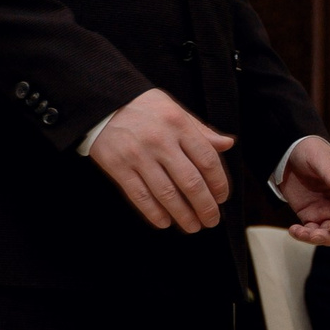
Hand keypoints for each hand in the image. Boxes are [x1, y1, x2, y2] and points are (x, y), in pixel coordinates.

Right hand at [89, 89, 233, 232]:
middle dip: (205, 207)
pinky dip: (154, 213)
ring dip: (183, 215)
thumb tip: (228, 144)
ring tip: (193, 226)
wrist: (102, 103)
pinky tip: (165, 222)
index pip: (207, 160)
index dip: (218, 183)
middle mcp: (160, 140)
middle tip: (212, 221)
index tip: (222, 198)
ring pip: (166, 194)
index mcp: (178, 124)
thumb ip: (201, 130)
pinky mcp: (117, 166)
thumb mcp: (175, 110)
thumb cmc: (145, 108)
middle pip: (190, 182)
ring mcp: (137, 155)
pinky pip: (139, 196)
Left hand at [276, 136, 329, 244]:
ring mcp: (328, 212)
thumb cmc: (310, 150)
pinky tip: (293, 230)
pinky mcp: (312, 216)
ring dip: (316, 239)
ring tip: (300, 232)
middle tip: (314, 235)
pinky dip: (304, 235)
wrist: (289, 153)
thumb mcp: (320, 159)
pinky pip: (312, 232)